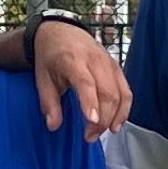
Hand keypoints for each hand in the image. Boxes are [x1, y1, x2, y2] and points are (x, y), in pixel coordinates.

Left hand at [33, 21, 131, 137]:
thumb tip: (53, 126)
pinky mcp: (116, 66)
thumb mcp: (42, 79)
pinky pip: (126, 90)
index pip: (86, 82)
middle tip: (90, 137)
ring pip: (121, 93)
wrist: (60, 32)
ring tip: (105, 132)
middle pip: (107, 92)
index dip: (90, 102)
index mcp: (72, 60)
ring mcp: (108, 62)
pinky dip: (124, 109)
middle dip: (102, 119)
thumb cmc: (50, 57)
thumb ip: (48, 103)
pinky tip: (116, 123)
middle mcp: (94, 59)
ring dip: (116, 116)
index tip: (91, 122)